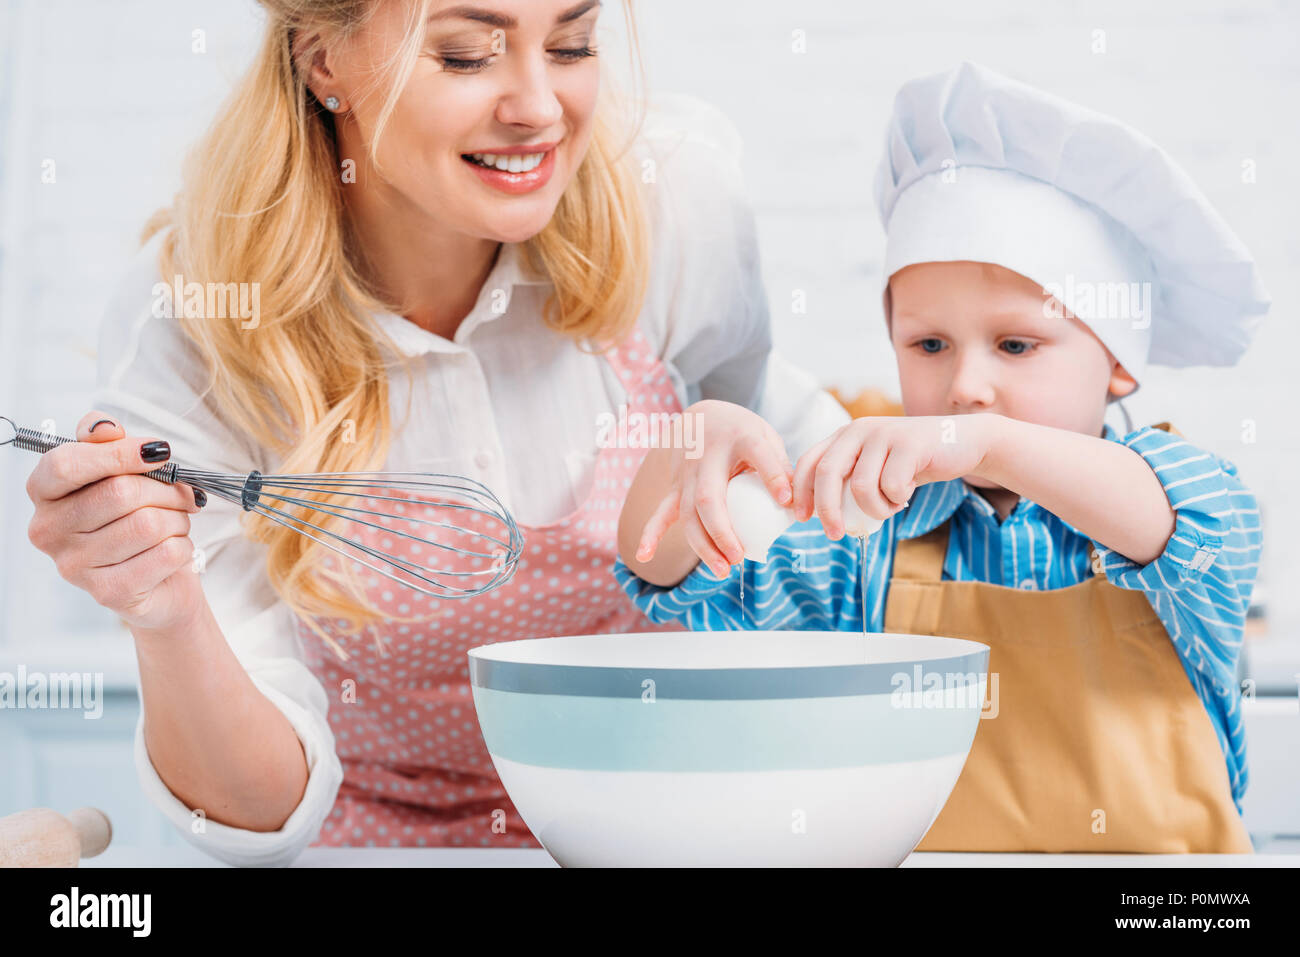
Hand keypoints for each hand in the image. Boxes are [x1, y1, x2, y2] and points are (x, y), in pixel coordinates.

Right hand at [25, 410, 207, 631]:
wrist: (158, 582)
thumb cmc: (135, 516)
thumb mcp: (119, 471)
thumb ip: (106, 441)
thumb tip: (104, 428)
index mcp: (44, 493)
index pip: (68, 464)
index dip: (120, 453)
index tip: (160, 452)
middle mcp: (48, 531)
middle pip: (119, 493)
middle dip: (167, 490)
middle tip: (184, 495)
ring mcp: (75, 566)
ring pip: (149, 524)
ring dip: (178, 519)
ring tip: (175, 524)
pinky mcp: (109, 593)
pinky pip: (166, 554)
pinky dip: (183, 546)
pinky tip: (173, 549)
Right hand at [634, 400, 792, 576]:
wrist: (703, 417)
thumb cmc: (743, 434)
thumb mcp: (766, 438)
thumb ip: (780, 467)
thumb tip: (798, 505)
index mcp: (741, 437)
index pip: (758, 455)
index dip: (772, 475)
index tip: (787, 500)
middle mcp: (709, 455)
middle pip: (709, 498)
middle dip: (722, 531)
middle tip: (740, 557)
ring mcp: (687, 473)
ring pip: (687, 513)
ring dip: (702, 545)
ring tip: (722, 570)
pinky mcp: (676, 486)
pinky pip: (661, 512)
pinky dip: (650, 534)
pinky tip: (643, 556)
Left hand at [792, 413, 995, 539]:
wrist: (962, 442)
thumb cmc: (913, 462)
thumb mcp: (874, 466)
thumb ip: (848, 480)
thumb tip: (818, 514)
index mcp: (845, 435)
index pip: (809, 461)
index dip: (801, 492)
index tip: (802, 518)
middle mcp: (859, 429)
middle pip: (827, 473)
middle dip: (827, 510)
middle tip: (835, 534)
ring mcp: (884, 433)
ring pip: (861, 487)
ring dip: (875, 509)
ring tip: (890, 506)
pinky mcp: (908, 443)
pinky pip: (891, 487)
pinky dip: (897, 501)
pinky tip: (907, 494)